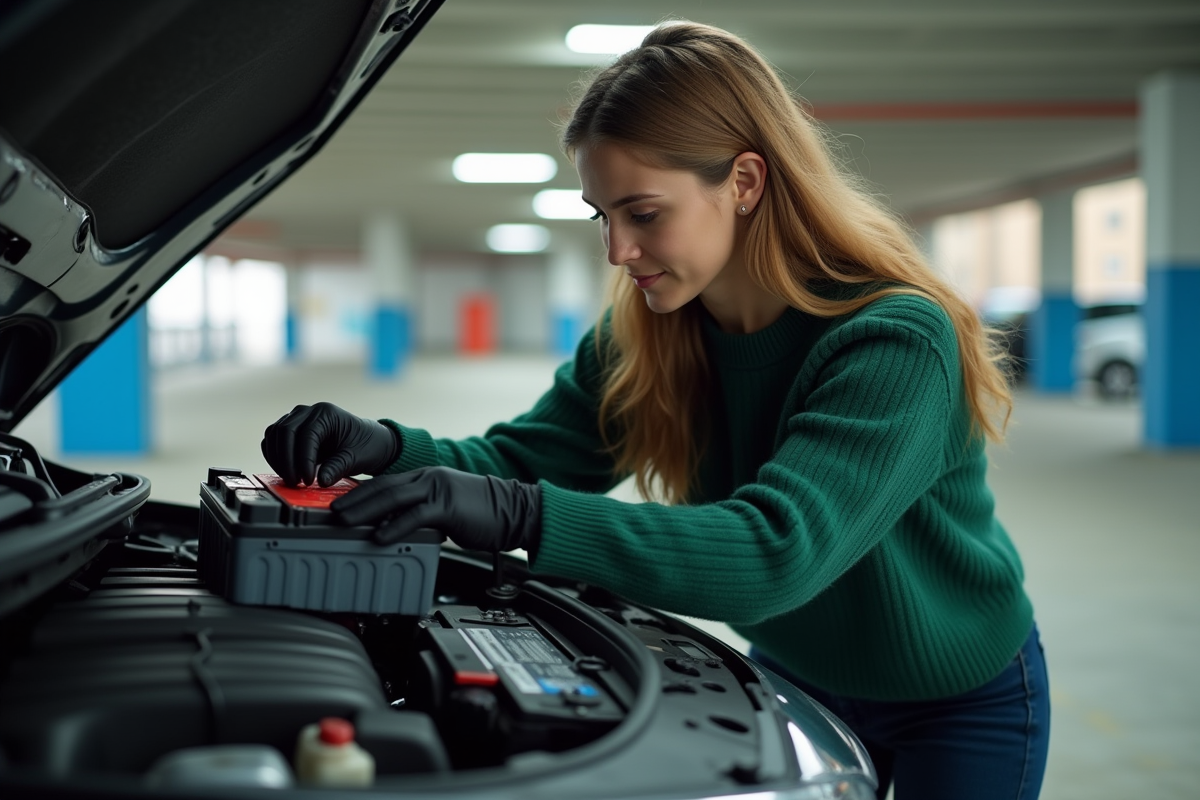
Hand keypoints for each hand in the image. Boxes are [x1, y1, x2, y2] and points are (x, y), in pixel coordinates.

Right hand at [261, 402, 398, 486]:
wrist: (368, 442)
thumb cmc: (365, 446)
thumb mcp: (356, 458)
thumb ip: (338, 467)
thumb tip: (321, 481)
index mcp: (326, 413)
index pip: (306, 434)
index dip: (303, 459)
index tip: (307, 480)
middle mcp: (308, 412)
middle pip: (285, 432)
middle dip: (287, 461)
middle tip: (295, 483)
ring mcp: (297, 419)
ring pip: (274, 435)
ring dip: (278, 459)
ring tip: (291, 480)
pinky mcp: (291, 429)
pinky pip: (272, 440)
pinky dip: (274, 456)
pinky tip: (285, 472)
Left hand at [331, 466, 540, 552]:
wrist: (516, 511)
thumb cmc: (484, 515)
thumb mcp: (447, 510)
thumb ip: (422, 515)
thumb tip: (397, 530)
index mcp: (427, 479)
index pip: (386, 483)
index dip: (360, 492)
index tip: (340, 504)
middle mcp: (429, 479)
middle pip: (383, 487)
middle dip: (354, 500)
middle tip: (332, 512)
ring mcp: (438, 490)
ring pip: (393, 498)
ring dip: (365, 510)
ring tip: (344, 521)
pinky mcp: (448, 506)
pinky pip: (415, 516)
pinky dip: (394, 527)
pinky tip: (379, 536)